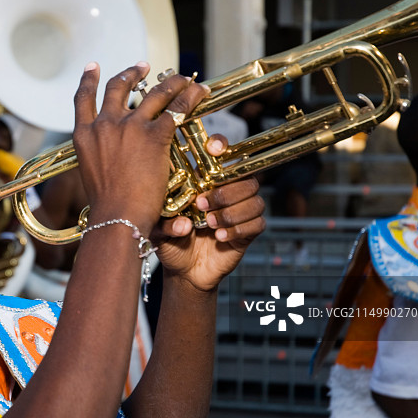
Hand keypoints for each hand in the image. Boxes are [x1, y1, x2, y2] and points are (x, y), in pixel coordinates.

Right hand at [72, 62, 207, 233]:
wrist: (116, 217)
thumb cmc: (106, 207)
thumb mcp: (92, 174)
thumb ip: (99, 157)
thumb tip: (110, 159)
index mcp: (84, 136)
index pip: (82, 99)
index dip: (88, 79)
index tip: (93, 66)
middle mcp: (104, 125)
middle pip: (117, 87)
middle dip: (132, 73)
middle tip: (143, 67)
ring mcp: (129, 127)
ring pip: (153, 94)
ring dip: (170, 82)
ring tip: (181, 78)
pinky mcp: (153, 135)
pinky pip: (176, 109)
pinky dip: (191, 97)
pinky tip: (200, 92)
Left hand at [152, 138, 265, 291]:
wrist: (184, 271)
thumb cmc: (171, 242)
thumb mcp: (159, 229)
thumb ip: (165, 223)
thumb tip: (184, 224)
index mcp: (205, 181)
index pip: (222, 153)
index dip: (222, 145)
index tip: (214, 149)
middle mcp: (226, 191)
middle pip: (246, 176)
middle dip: (225, 191)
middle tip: (202, 205)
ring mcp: (240, 210)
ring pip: (255, 199)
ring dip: (232, 212)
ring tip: (210, 224)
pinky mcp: (249, 231)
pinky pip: (258, 223)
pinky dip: (239, 229)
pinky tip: (220, 237)